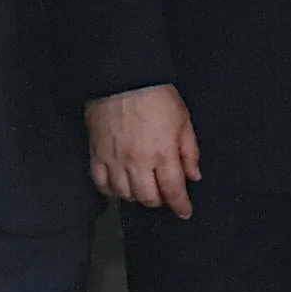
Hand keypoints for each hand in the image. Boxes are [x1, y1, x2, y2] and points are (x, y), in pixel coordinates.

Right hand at [86, 84, 200, 217]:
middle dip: (159, 201)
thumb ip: (189, 152)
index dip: (180, 205)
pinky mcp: (96, 154)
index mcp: (163, 154)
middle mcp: (138, 162)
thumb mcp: (184, 122)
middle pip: (148, 198)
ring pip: (124, 195)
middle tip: (164, 196)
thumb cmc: (156, 96)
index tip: (184, 212)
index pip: (173, 190)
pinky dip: (110, 190)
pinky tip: (119, 187)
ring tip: (144, 189)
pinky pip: (100, 183)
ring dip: (136, 197)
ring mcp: (114, 160)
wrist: (122, 79)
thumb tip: (194, 175)